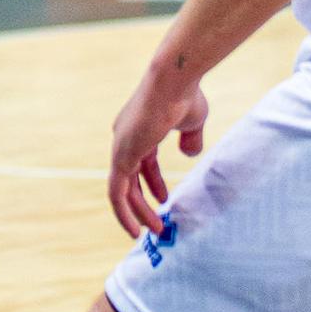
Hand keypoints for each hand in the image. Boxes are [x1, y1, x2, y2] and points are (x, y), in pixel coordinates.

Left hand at [108, 57, 208, 239]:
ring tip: (156, 231)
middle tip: (158, 224)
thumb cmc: (185, 96)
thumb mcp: (192, 121)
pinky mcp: (121, 155)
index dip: (153, 182)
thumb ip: (190, 138)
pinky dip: (124, 213)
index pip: (141, 162)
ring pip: (123, 190)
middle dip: (143, 203)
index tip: (165, 199)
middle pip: (130, 178)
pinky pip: (117, 193)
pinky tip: (136, 229)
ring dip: (138, 213)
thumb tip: (190, 153)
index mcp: (138, 128)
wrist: (174, 81)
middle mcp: (124, 137)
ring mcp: (121, 146)